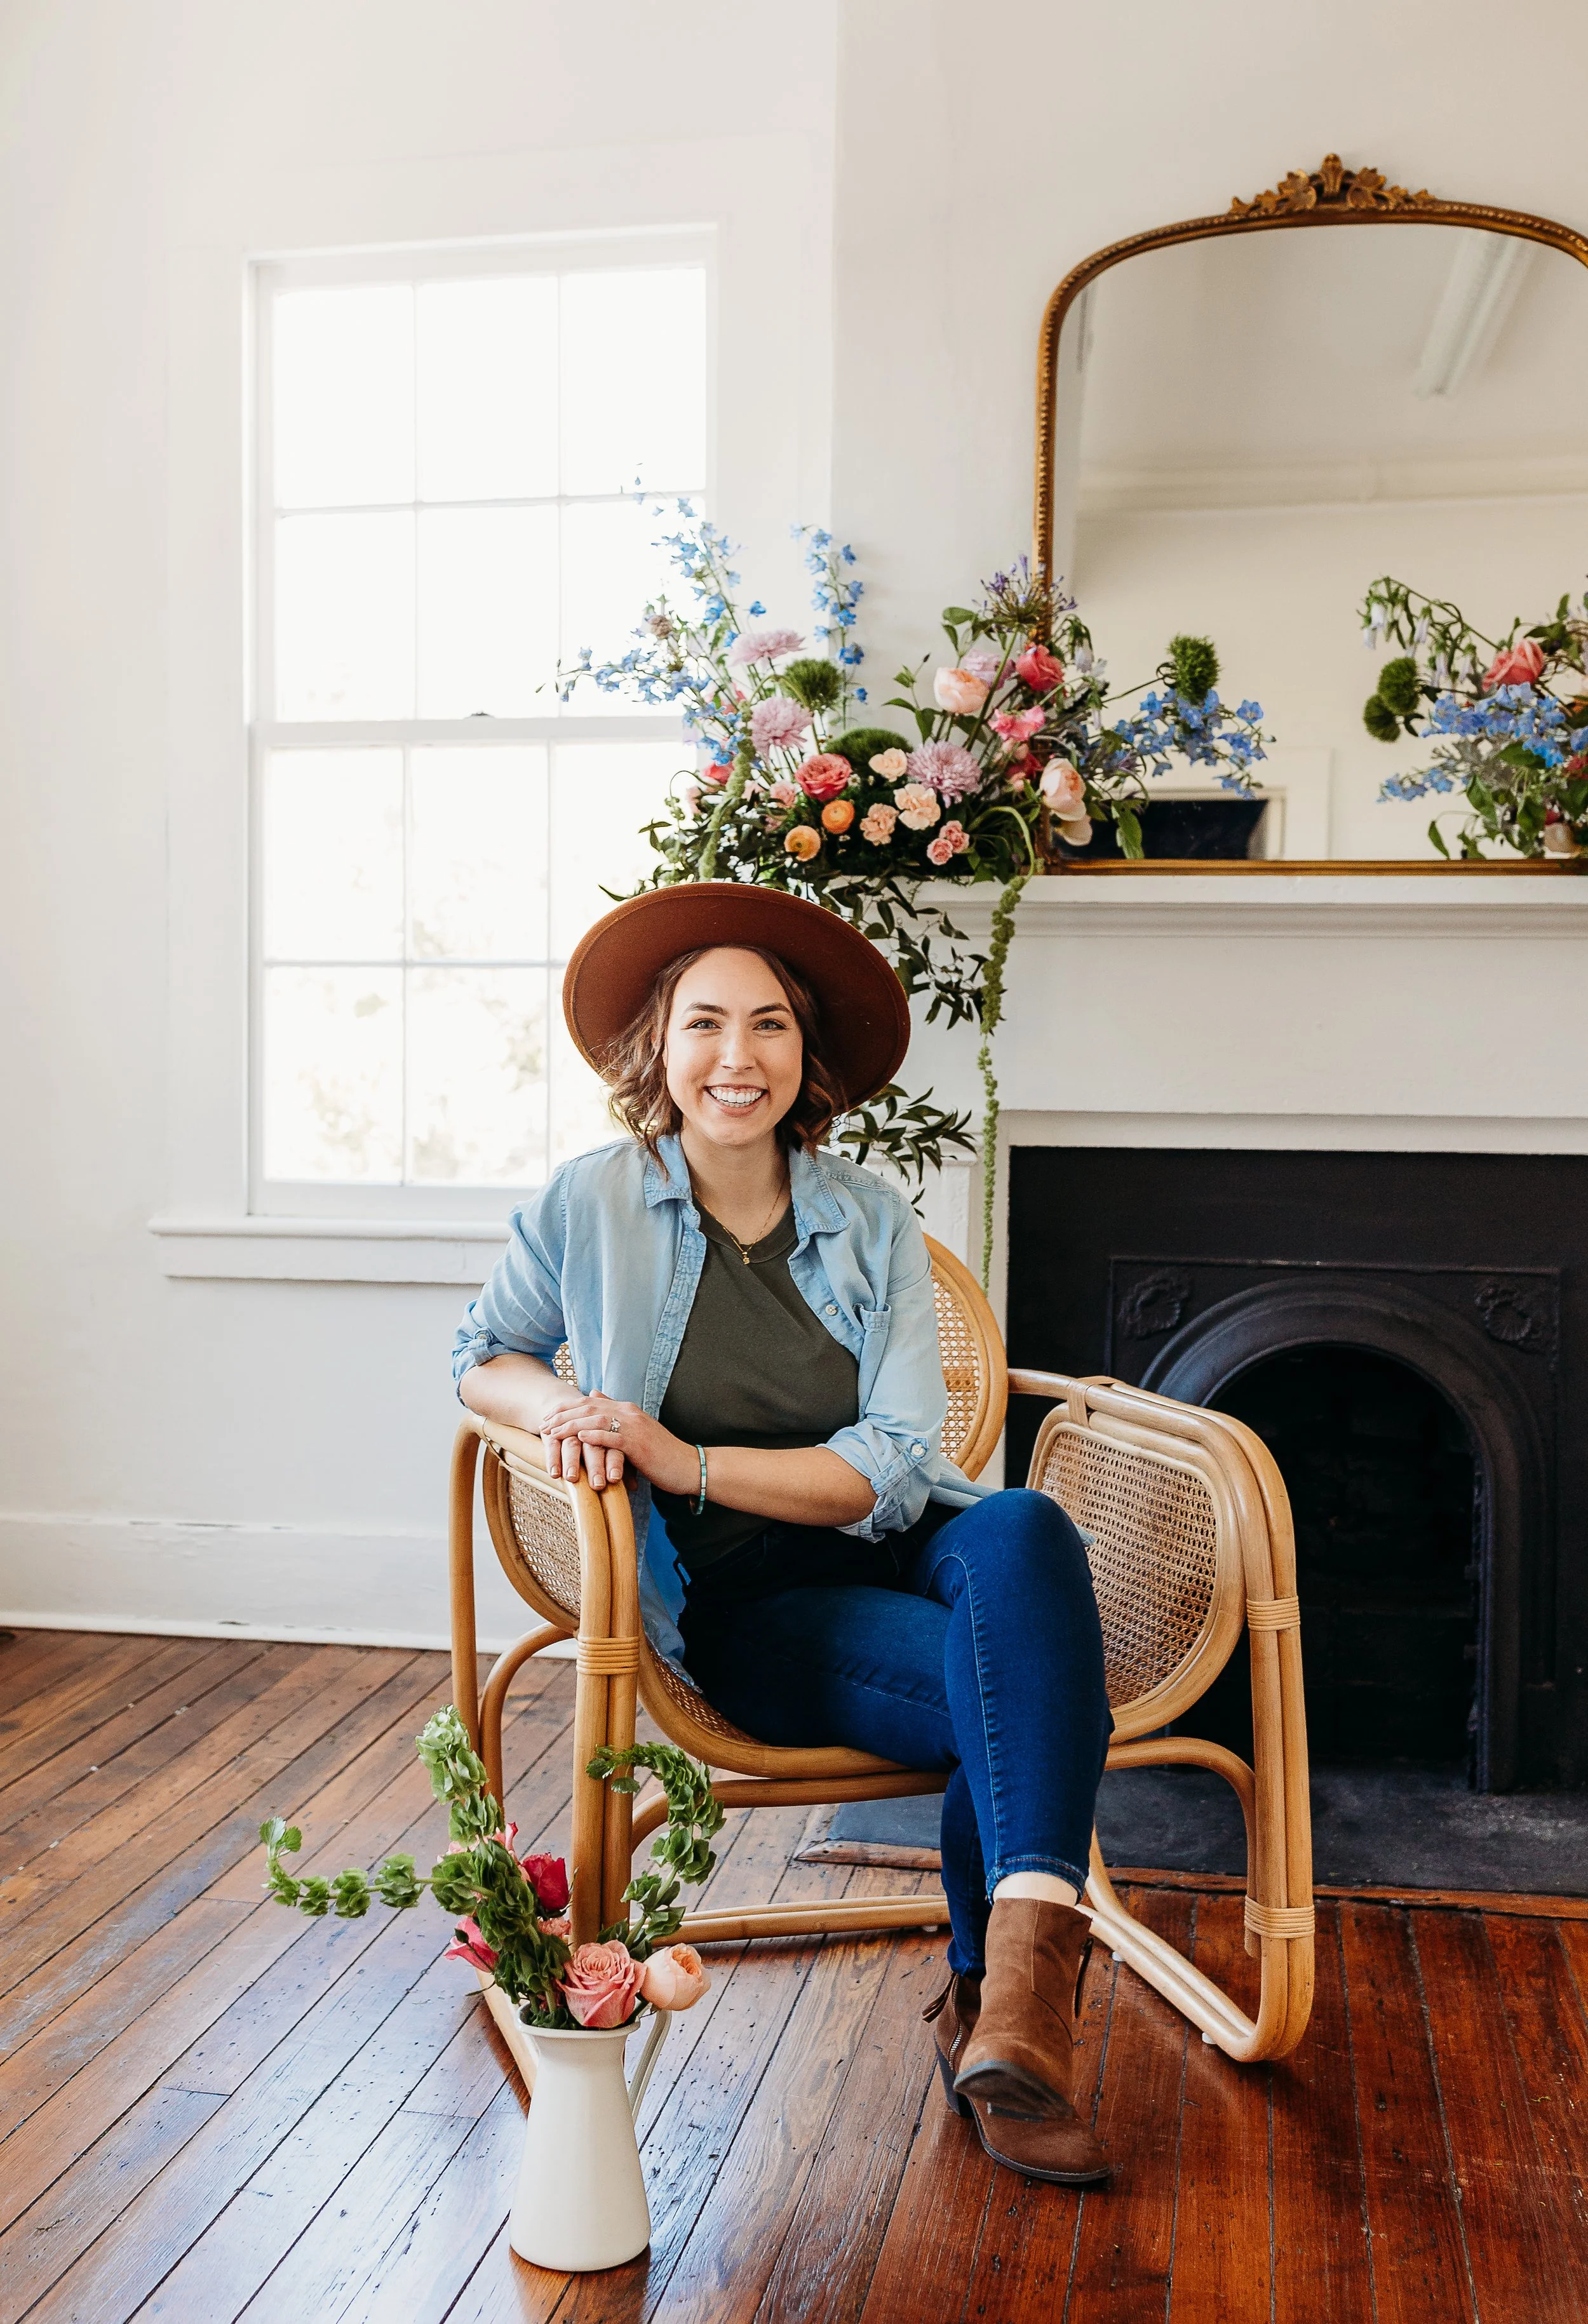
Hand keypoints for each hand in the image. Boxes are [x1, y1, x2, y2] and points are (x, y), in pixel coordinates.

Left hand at [538, 1394, 696, 1496]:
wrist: (689, 1466)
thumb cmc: (662, 1454)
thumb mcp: (637, 1430)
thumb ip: (614, 1413)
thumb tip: (593, 1394)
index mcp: (627, 1409)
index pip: (590, 1403)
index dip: (566, 1408)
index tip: (547, 1417)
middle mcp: (629, 1413)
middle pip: (588, 1408)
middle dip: (562, 1415)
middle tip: (542, 1424)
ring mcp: (634, 1427)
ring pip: (595, 1420)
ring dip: (570, 1426)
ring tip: (551, 1433)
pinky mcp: (638, 1444)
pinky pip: (611, 1437)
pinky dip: (593, 1436)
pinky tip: (578, 1439)